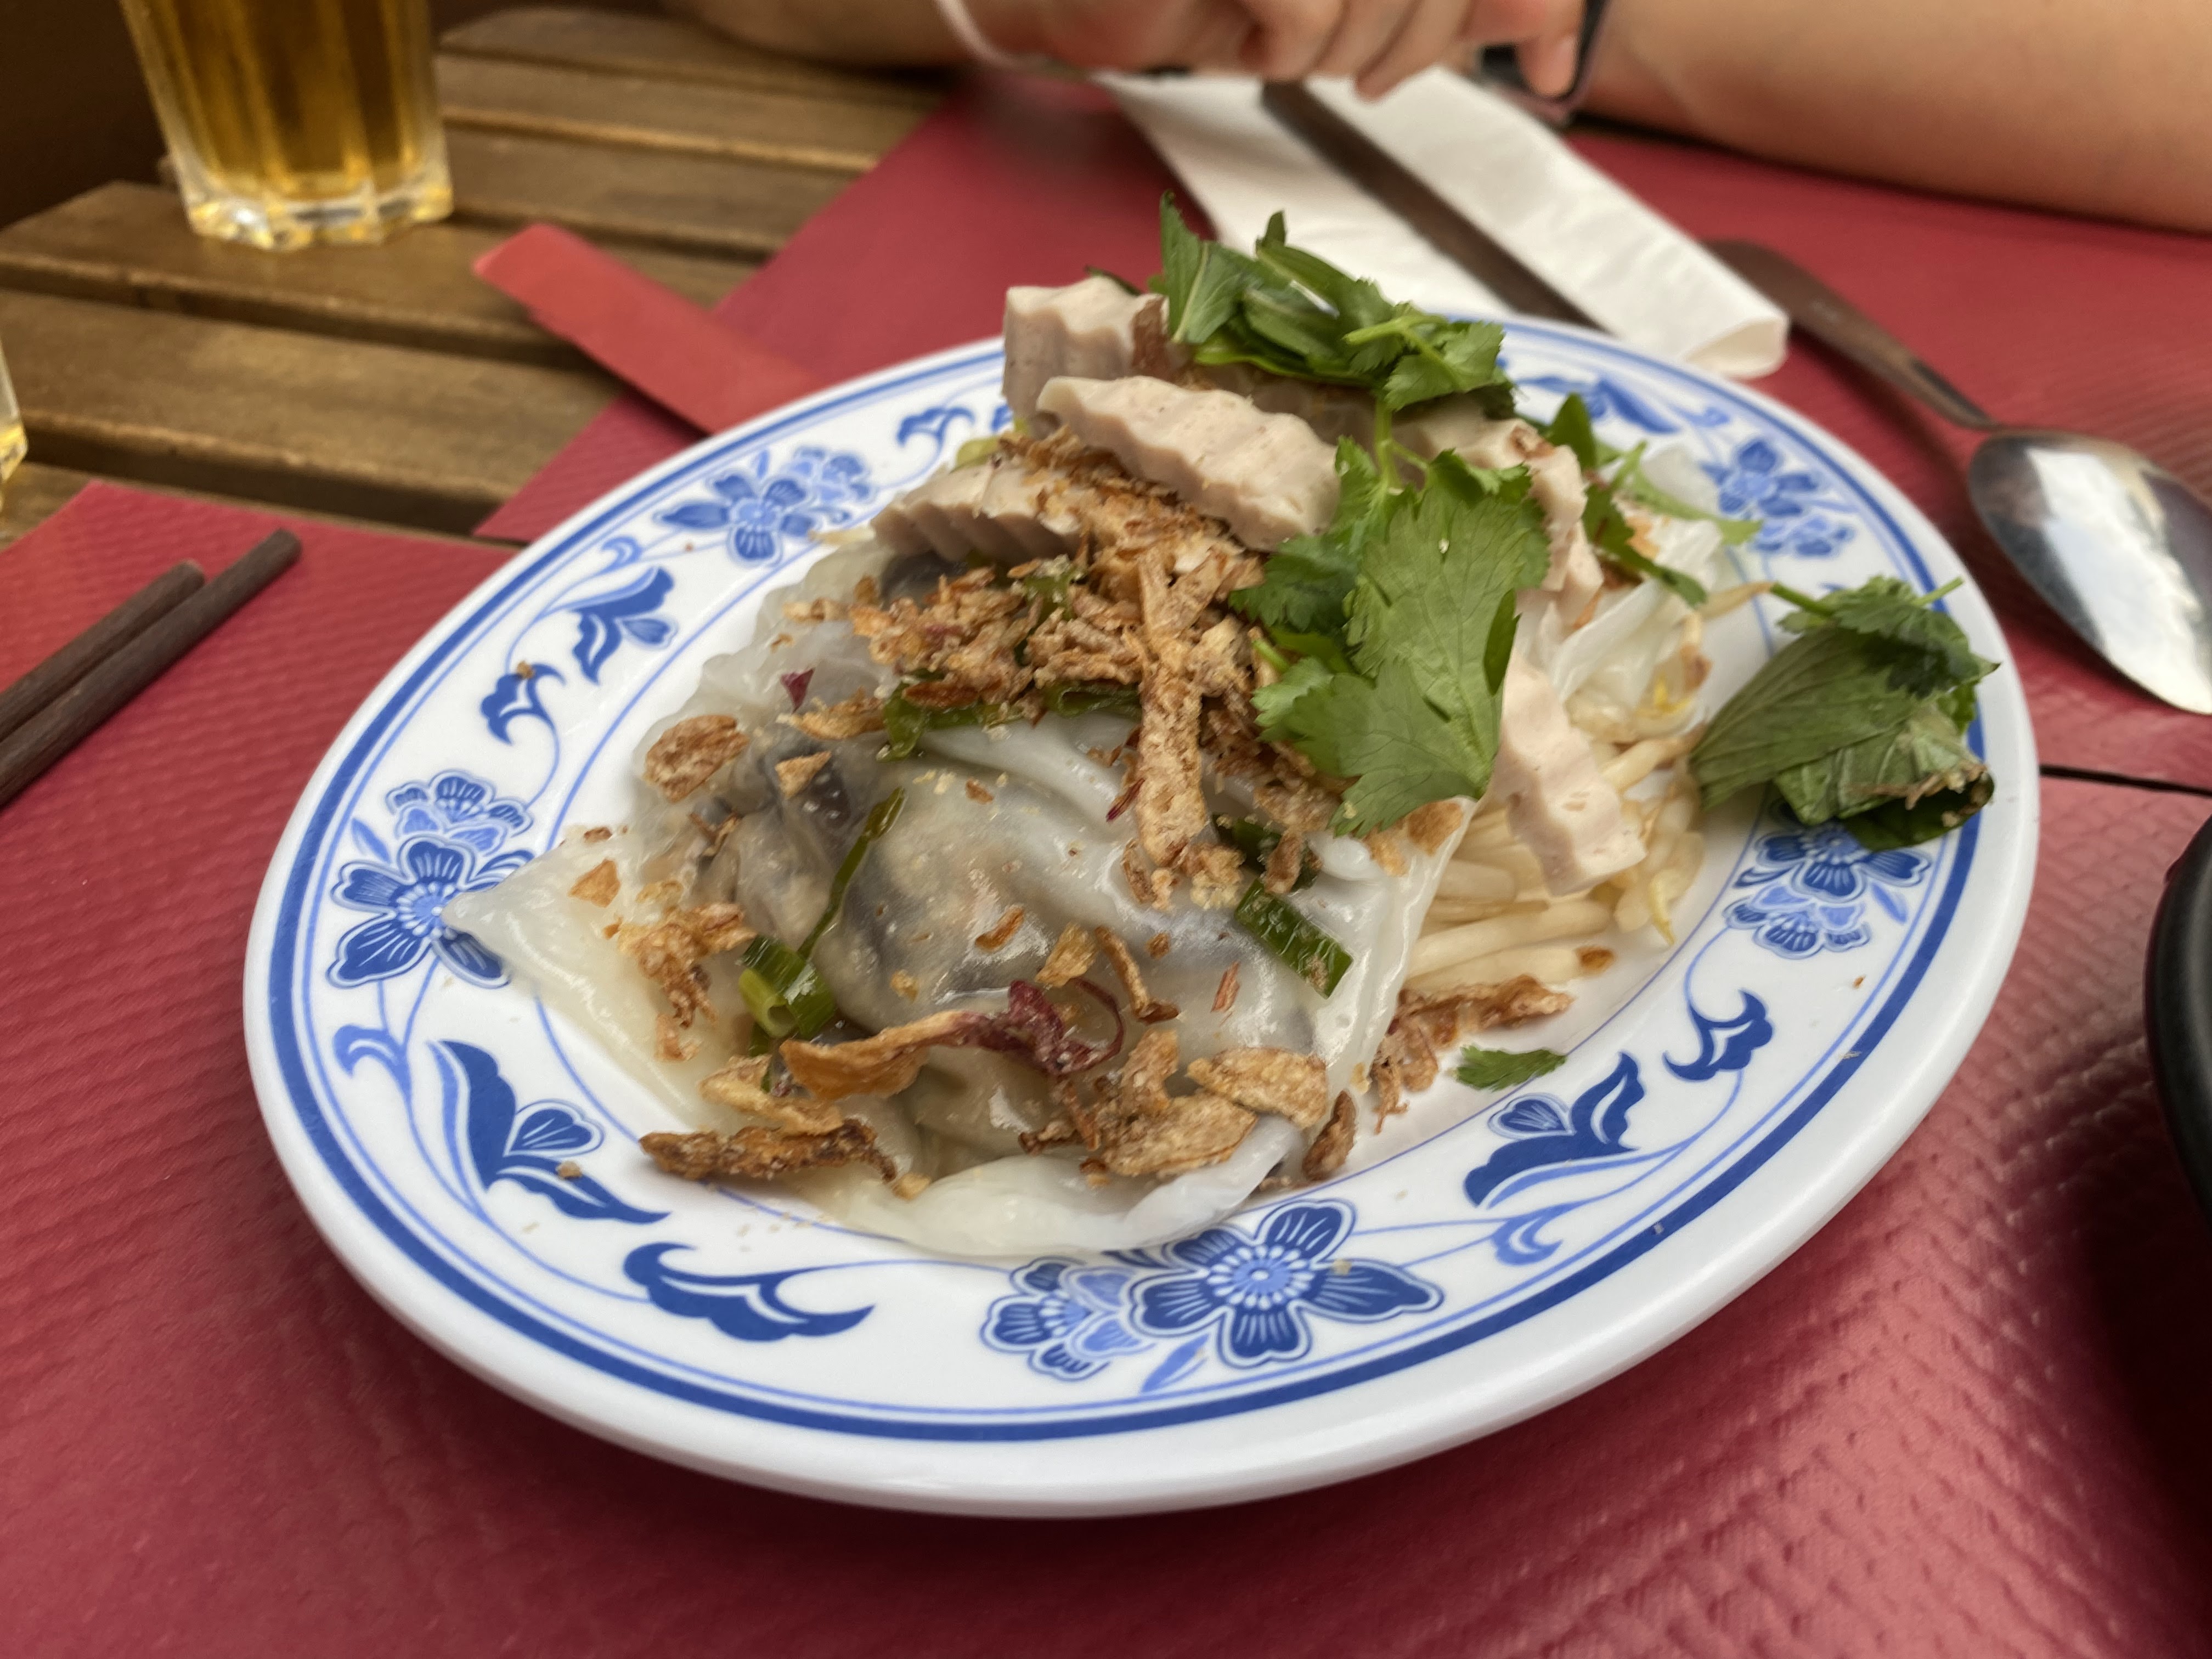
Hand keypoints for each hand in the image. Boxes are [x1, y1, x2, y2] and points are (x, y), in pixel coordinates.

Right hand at [969, 0, 1584, 97]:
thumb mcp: (1353, 7)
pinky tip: (1248, 32)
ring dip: (1347, 51)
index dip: (1538, 7)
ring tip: (1295, 46)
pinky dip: (1285, 46)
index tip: (1555, 67)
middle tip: (1374, 74)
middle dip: (1427, 42)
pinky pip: (1308, 4)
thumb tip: (1550, 20)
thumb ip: (1452, 4)